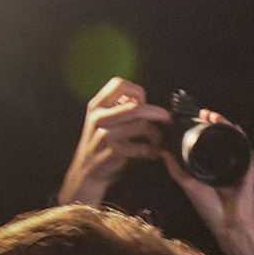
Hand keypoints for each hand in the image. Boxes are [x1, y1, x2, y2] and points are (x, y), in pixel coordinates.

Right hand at [56, 77, 171, 209]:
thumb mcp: (102, 120)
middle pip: (135, 106)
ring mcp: (106, 134)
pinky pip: (141, 147)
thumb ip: (118, 108)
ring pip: (141, 125)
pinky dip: (151, 150)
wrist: (86, 170)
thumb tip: (142, 100)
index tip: (144, 101)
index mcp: (97, 105)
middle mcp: (99, 117)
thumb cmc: (99, 144)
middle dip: (156, 112)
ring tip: (158, 139)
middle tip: (166, 117)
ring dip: (155, 133)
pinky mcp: (114, 151)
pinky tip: (152, 152)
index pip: (118, 84)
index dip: (136, 91)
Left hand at [163, 107, 253, 254]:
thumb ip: (177, 169)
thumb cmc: (210, 209)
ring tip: (216, 117)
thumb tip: (163, 152)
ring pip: (233, 141)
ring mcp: (238, 166)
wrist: (229, 225)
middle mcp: (225, 164)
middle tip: (205, 113)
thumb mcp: (189, 185)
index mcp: (211, 167)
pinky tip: (236, 128)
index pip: (208, 143)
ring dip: (226, 126)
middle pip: (221, 138)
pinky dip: (242, 139)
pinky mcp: (248, 171)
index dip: (202, 129)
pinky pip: (247, 151)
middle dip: (214, 123)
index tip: (193, 118)